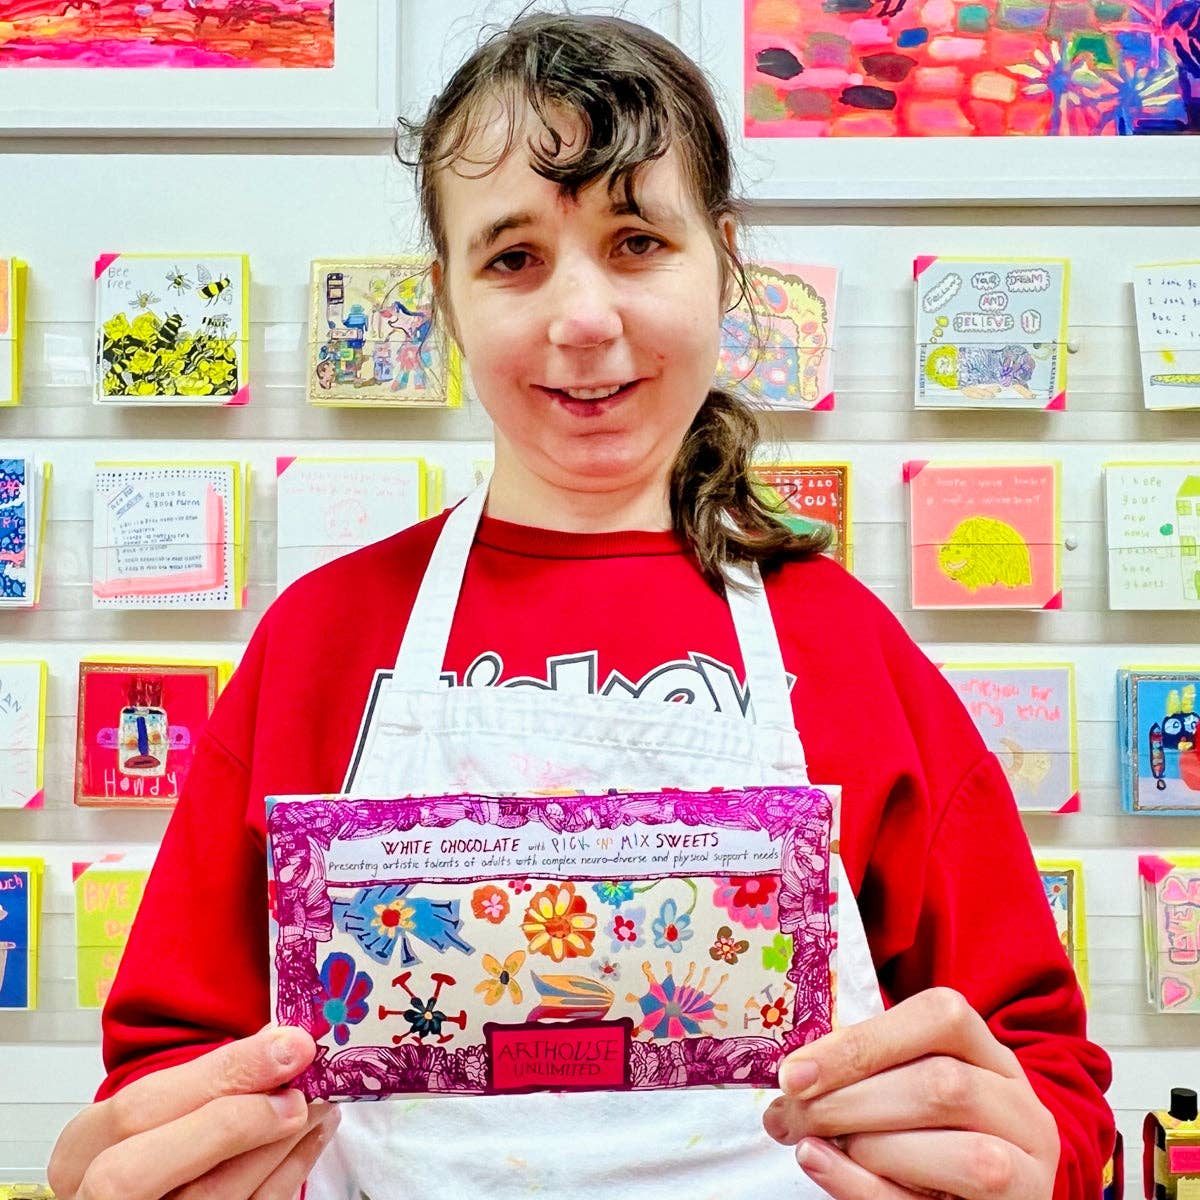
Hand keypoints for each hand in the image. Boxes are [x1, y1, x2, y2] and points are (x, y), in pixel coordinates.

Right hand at [48, 1025, 338, 1199]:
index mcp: (82, 1153)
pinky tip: (314, 1135)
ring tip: (321, 1099)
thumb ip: (199, 1085)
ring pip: (211, 1198)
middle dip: (237, 1120)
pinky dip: (289, 1172)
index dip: (217, 1075)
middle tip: (301, 1086)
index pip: (137, 1110)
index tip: (284, 1044)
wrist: (154, 1190)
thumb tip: (274, 1040)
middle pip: (155, 1165)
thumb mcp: (150, 1113)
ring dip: (279, 1143)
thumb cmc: (150, 1150)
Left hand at [763, 987, 1059, 1198]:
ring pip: (962, 1155)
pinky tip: (822, 1166)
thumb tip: (795, 1079)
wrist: (981, 1194)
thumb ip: (869, 1072)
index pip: (940, 1018)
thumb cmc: (933, 1131)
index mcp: (990, 1054)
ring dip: (868, 1147)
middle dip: (849, 1101)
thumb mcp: (911, 1084)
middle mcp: (1020, 1107)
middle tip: (788, 1115)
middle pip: (941, 1086)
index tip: (794, 1073)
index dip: (863, 1043)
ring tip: (815, 1142)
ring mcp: (1026, 1169)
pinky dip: (864, 1187)